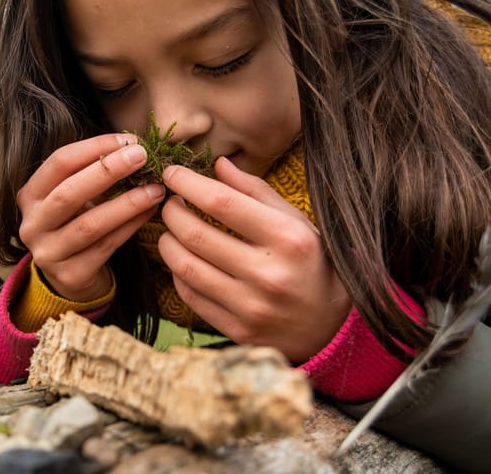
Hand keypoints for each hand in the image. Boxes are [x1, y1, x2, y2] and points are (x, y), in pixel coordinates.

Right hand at [17, 134, 164, 301]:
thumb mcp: (75, 198)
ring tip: (155, 189)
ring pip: (90, 224)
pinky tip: (150, 212)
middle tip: (141, 156)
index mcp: (30, 196)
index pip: (58, 163)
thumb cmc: (76, 224)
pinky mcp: (70, 275)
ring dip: (127, 203)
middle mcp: (32, 224)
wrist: (71, 277)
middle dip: (108, 171)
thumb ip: (93, 174)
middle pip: (69, 193)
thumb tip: (132, 147)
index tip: (127, 140)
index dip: (93, 148)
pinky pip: (106, 246)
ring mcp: (49, 253)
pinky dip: (130, 227)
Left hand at [158, 156, 350, 361]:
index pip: (222, 203)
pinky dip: (178, 272)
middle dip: (172, 212)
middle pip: (196, 234)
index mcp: (287, 239)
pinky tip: (183, 259)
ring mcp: (251, 306)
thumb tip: (217, 164)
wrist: (328, 327)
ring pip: (185, 266)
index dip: (188, 184)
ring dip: (168, 242)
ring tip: (171, 230)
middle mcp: (268, 273)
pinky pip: (190, 294)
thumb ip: (255, 191)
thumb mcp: (295, 221)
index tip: (172, 173)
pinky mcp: (237, 329)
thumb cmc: (310, 262)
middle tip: (170, 203)